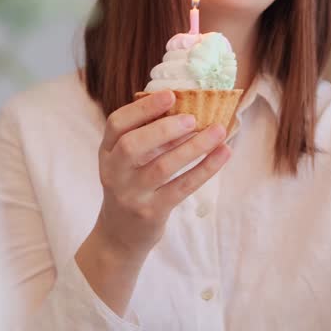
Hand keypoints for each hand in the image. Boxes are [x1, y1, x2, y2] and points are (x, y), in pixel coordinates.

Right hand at [95, 90, 229, 259]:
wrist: (120, 235)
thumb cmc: (131, 187)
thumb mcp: (127, 162)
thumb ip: (146, 137)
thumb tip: (186, 107)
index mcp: (107, 153)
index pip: (116, 124)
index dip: (142, 108)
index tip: (170, 94)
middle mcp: (114, 173)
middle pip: (132, 145)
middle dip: (164, 128)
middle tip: (193, 118)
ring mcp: (132, 194)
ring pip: (162, 167)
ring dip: (193, 147)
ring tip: (218, 131)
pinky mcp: (152, 212)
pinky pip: (182, 187)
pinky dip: (205, 169)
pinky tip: (223, 153)